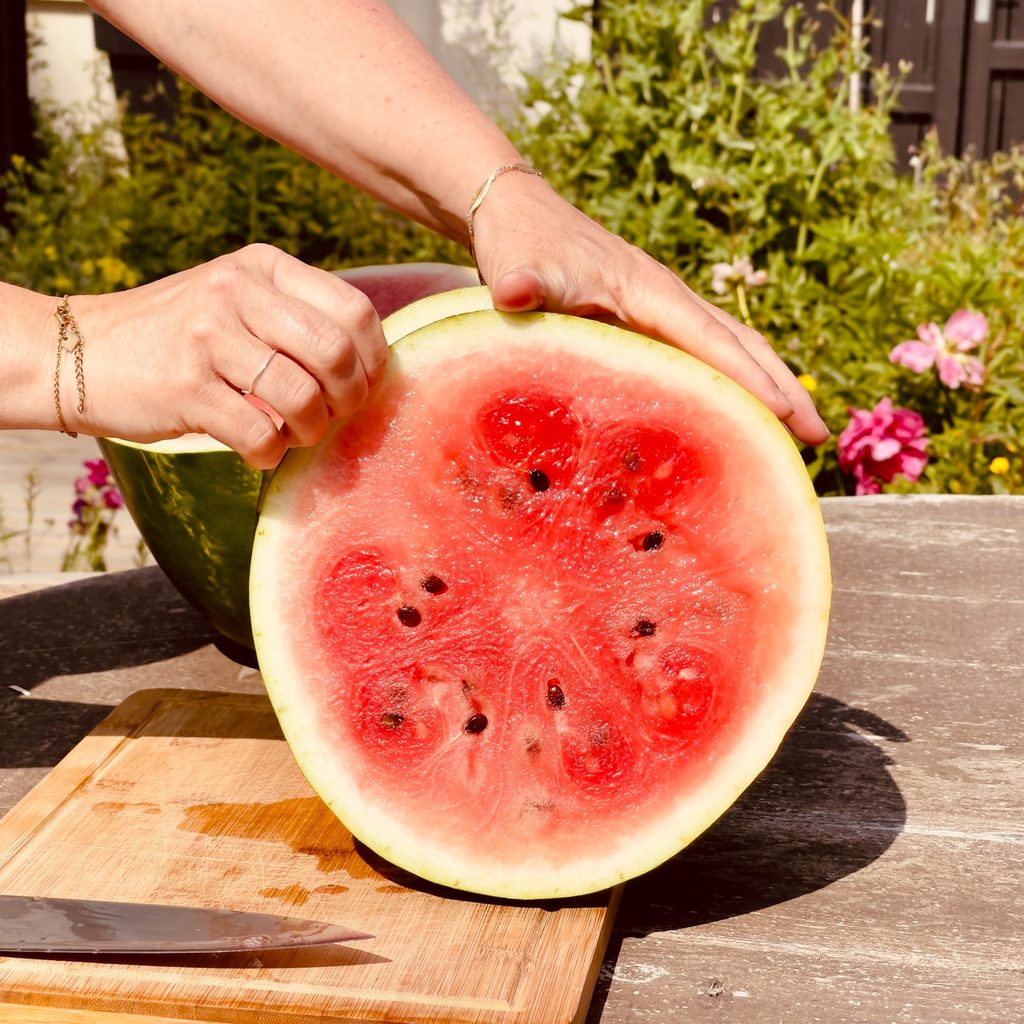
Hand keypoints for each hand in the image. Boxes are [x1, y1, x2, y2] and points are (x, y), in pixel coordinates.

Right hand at [69, 244, 388, 467]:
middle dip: (349, 399)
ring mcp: (208, 336)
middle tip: (333, 417)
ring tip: (293, 434)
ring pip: (303, 397)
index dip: (373, 360)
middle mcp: (237, 291)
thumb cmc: (179, 337)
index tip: (362, 386)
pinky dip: (269, 453)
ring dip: (311, 431)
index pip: (355, 311)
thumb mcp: (237, 301)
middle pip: (336, 354)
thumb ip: (297, 318)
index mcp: (263, 267)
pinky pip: (259, 434)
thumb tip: (372, 367)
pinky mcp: (184, 386)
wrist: (77, 352)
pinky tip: (259, 449)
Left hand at [472, 174, 829, 446]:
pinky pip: (703, 358)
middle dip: (782, 389)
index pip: (710, 341)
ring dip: (766, 389)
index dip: (749, 379)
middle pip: (740, 346)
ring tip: (797, 437)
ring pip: (729, 351)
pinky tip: (732, 420)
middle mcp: (668, 301)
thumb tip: (514, 291)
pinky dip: (729, 386)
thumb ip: (523, 281)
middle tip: (820, 439)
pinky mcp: (649, 323)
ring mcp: (662, 312)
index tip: (789, 416)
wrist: (519, 212)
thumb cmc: (522, 242)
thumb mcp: (520, 265)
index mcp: (650, 293)